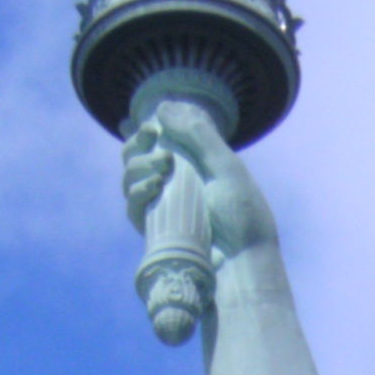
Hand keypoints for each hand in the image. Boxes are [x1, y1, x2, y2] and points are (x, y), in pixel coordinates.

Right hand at [120, 98, 277, 264]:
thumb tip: (161, 108)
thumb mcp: (226, 167)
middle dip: (136, 143)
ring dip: (137, 163)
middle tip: (151, 137)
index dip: (146, 130)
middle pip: (138, 157)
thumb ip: (198, 134)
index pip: (161, 141)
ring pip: (130, 179)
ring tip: (162, 165)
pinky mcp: (156, 232)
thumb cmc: (243, 217)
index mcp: (194, 166)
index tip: (151, 124)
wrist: (243, 265)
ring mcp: (164, 209)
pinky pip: (133, 207)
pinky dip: (136, 191)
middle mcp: (175, 185)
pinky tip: (152, 186)